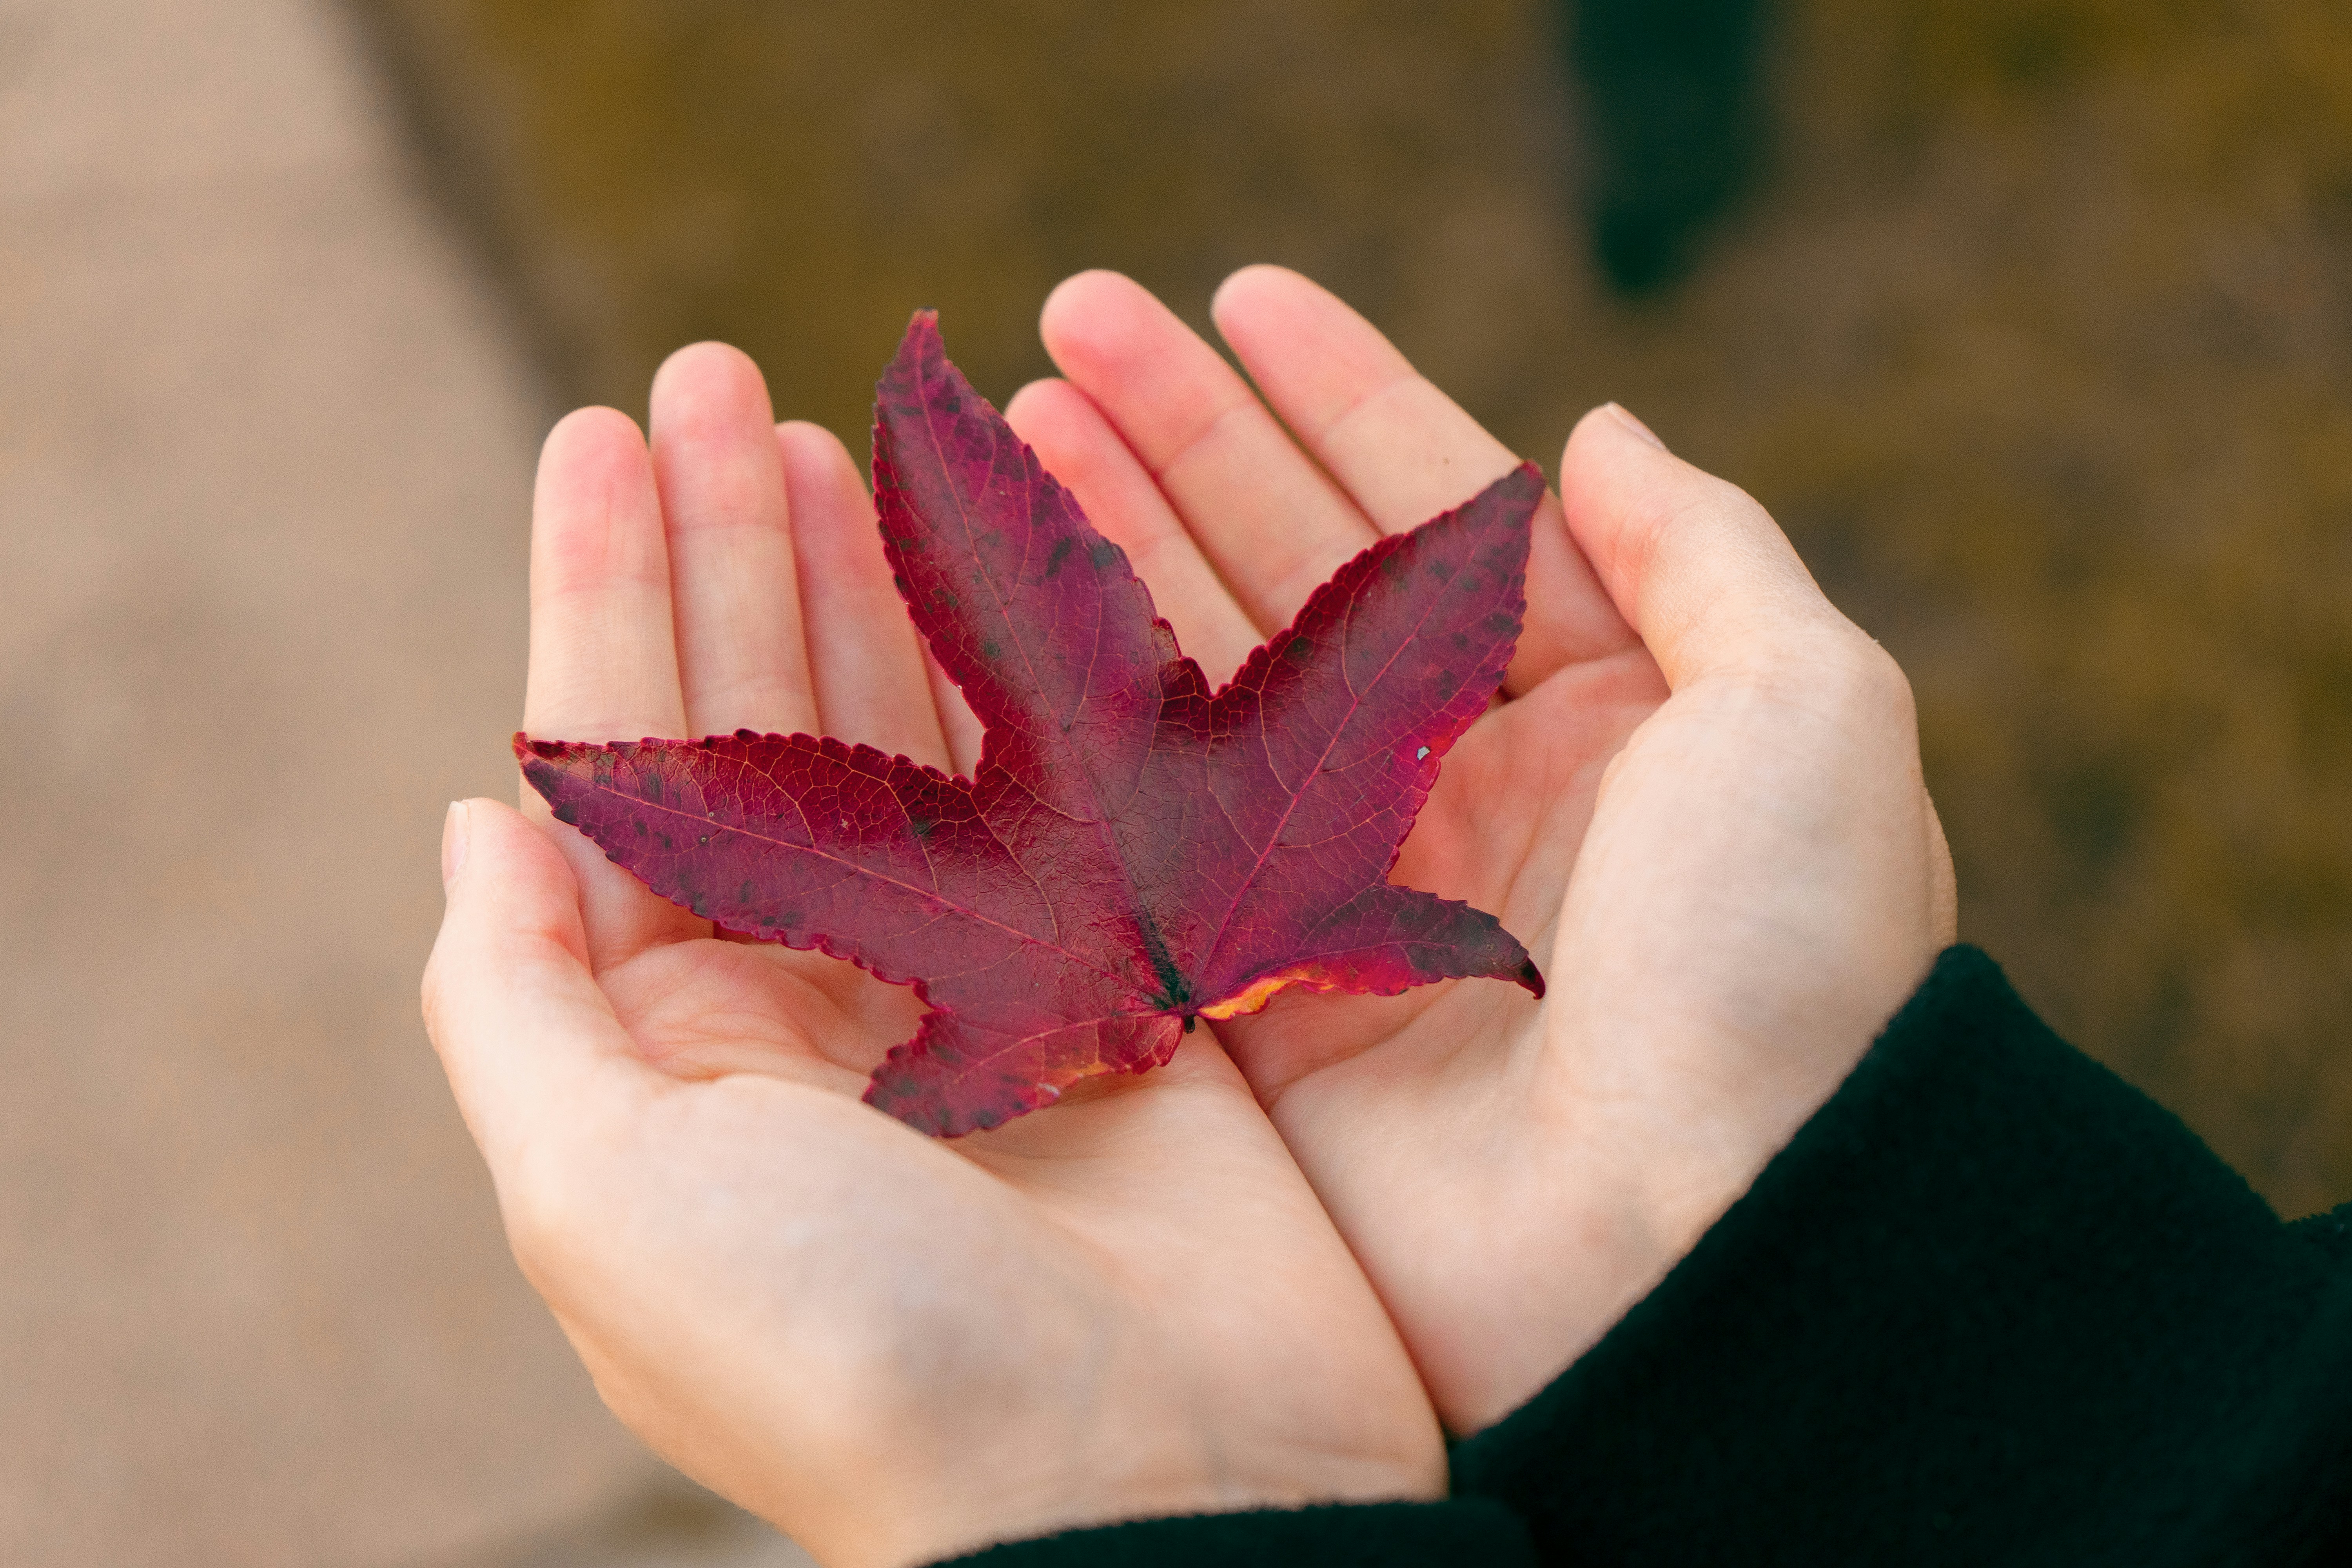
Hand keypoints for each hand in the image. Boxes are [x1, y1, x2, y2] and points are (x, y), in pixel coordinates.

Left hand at [419, 345, 1444, 1567]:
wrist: (1153, 1496)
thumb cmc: (859, 1362)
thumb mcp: (605, 1202)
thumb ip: (516, 1009)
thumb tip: (470, 827)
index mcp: (676, 1052)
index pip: (620, 775)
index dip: (602, 597)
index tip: (603, 437)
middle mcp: (822, 1002)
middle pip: (759, 725)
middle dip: (726, 552)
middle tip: (715, 381)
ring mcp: (984, 980)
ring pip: (905, 729)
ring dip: (859, 576)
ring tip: (820, 428)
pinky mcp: (1130, 973)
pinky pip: (1065, 774)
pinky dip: (1027, 654)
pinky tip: (994, 537)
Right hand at [1006, 268, 1958, 1432]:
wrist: (1700, 1252)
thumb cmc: (1784, 974)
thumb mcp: (1809, 715)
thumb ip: (1702, 554)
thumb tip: (1595, 429)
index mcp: (1594, 717)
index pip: (1437, 513)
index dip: (1337, 394)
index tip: (1238, 296)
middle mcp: (1455, 793)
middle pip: (1293, 574)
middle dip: (1185, 444)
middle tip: (1068, 327)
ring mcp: (1337, 895)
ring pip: (1197, 677)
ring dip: (1107, 544)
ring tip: (1015, 418)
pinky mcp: (1247, 1001)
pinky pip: (1137, 826)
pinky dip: (1065, 714)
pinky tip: (995, 602)